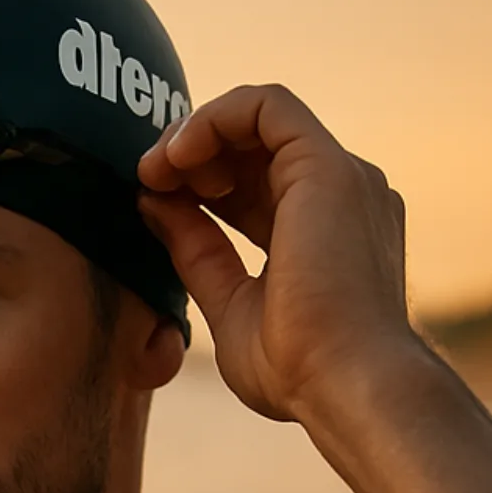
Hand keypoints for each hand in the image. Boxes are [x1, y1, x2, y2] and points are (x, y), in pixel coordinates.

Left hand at [137, 85, 423, 422]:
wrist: (346, 386)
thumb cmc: (299, 371)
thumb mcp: (230, 306)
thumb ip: (197, 253)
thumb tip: (154, 204)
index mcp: (321, 234)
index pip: (250, 189)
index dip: (194, 188)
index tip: (152, 204)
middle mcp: (338, 197)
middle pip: (252, 151)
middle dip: (189, 158)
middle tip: (145, 180)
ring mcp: (339, 178)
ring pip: (258, 120)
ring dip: (195, 134)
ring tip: (155, 168)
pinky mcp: (326, 166)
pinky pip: (265, 106)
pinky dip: (214, 117)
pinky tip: (178, 153)